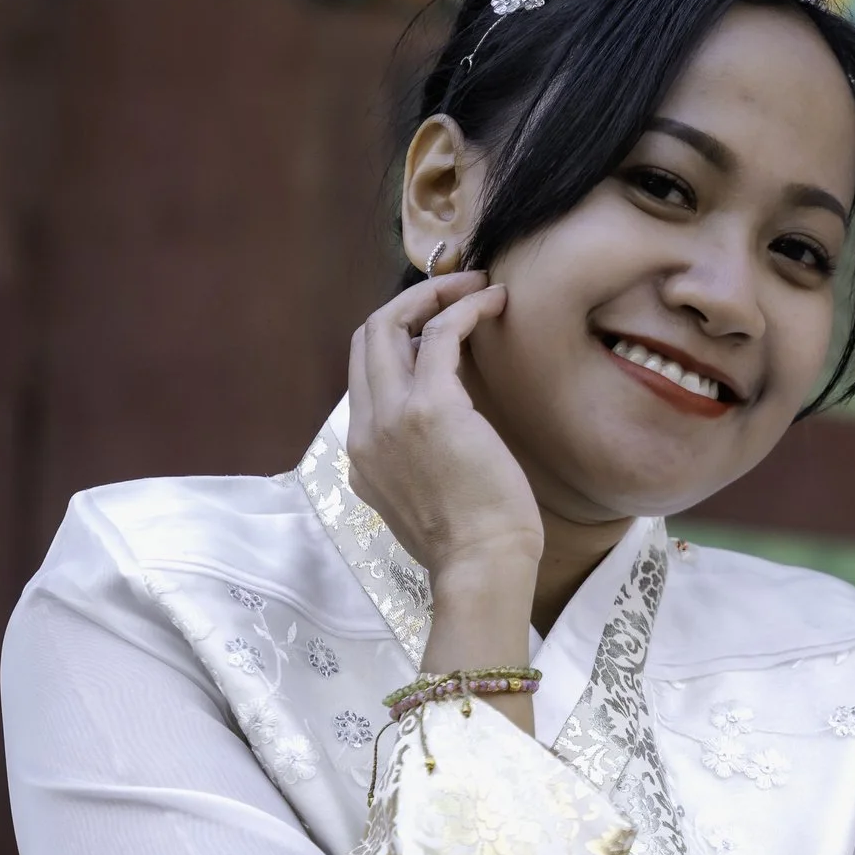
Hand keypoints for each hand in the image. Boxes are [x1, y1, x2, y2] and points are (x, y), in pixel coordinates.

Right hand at [346, 274, 542, 683]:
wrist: (480, 568)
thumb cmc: (470, 544)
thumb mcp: (421, 499)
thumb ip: (413, 460)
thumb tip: (442, 429)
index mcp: (359, 453)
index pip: (362, 373)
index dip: (397, 338)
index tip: (437, 327)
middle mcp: (364, 429)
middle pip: (366, 337)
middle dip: (408, 304)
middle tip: (454, 292)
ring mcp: (392, 417)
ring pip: (390, 324)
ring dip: (435, 296)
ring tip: (478, 286)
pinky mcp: (432, 408)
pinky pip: (442, 335)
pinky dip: (466, 309)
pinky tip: (495, 301)